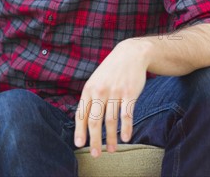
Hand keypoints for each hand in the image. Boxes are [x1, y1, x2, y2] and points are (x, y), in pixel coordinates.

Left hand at [74, 39, 149, 156]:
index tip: (79, 145)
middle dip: (94, 140)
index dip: (79, 131)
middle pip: (94, 121)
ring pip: (110, 121)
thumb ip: (90, 99)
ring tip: (111, 150)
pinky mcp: (130, 93)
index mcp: (88, 90)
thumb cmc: (110, 71)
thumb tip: (83, 120)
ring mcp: (115, 92)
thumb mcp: (95, 81)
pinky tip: (126, 138)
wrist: (130, 54)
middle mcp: (99, 92)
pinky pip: (127, 115)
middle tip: (95, 155)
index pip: (81, 114)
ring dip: (110, 138)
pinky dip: (126, 128)